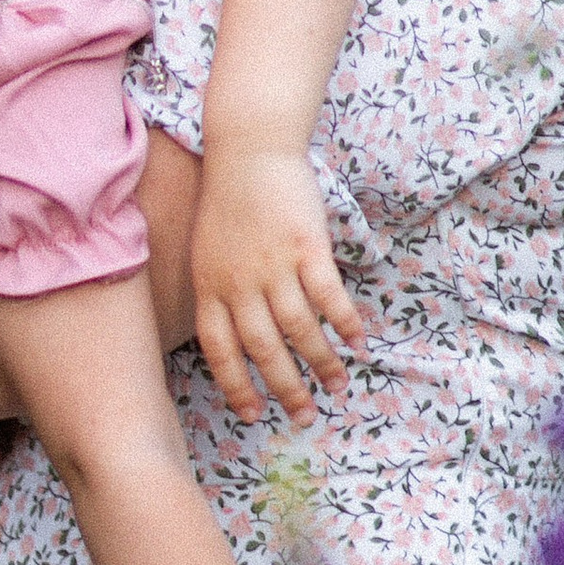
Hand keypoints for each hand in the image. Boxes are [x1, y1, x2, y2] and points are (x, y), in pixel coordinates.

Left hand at [191, 146, 366, 425]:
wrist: (249, 148)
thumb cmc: (227, 200)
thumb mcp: (205, 250)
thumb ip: (218, 292)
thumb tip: (235, 339)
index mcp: (210, 286)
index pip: (220, 351)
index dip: (237, 386)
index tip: (254, 415)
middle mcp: (240, 282)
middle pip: (263, 349)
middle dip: (285, 389)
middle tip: (305, 415)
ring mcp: (274, 265)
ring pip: (299, 329)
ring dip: (321, 363)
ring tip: (337, 386)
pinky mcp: (307, 246)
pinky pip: (328, 297)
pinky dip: (344, 323)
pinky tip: (358, 342)